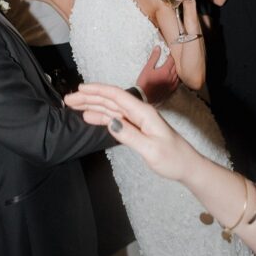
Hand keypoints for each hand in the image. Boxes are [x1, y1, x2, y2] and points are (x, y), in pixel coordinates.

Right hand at [64, 83, 194, 181]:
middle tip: (68, 99)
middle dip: (89, 97)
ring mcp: (137, 120)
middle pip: (110, 100)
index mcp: (144, 113)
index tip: (79, 89)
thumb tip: (110, 123)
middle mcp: (139, 113)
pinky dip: (100, 116)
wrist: (187, 166)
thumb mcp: (151, 150)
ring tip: (73, 105)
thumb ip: (130, 136)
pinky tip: (89, 116)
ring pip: (110, 108)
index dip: (97, 91)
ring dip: (92, 105)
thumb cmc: (173, 159)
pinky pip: (115, 118)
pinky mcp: (136, 128)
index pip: (117, 96)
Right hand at [136, 45, 178, 103]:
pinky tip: (173, 78)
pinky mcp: (171, 91)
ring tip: (172, 68)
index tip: (169, 53)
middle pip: (176, 67)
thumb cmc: (144, 82)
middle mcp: (171, 77)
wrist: (143, 96)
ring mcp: (171, 85)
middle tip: (170, 59)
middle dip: (173, 62)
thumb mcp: (147, 68)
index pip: (171, 60)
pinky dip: (176, 79)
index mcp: (165, 71)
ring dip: (176, 70)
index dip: (170, 56)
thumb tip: (158, 48)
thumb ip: (154, 57)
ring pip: (178, 75)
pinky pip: (177, 83)